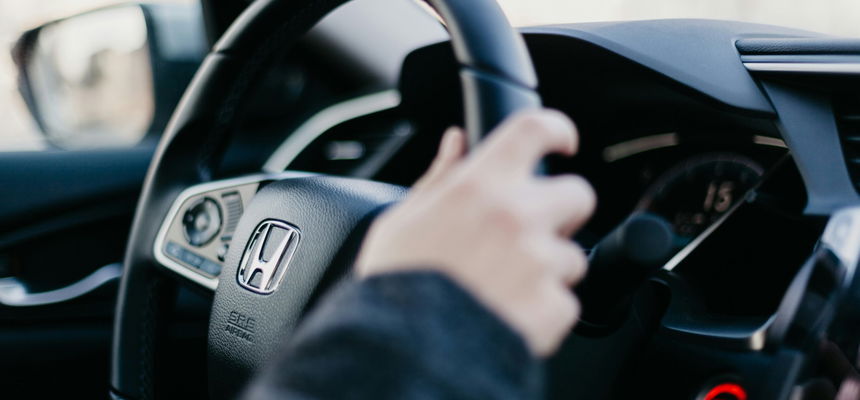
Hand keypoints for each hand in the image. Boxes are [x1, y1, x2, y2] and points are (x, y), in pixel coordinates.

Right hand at [355, 109, 595, 356]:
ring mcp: (539, 262)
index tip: (562, 142)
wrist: (402, 350)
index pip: (536, 130)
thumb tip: (456, 142)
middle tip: (534, 231)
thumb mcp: (403, 218)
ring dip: (549, 269)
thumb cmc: (396, 284)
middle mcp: (517, 215)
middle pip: (578, 194)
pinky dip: (544, 311)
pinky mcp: (552, 306)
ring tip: (506, 287)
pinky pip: (565, 302)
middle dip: (563, 212)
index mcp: (480, 186)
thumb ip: (440, 177)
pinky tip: (510, 315)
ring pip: (572, 256)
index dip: (557, 129)